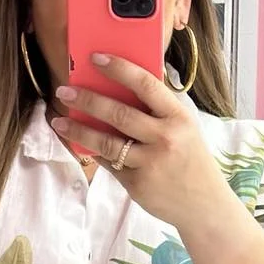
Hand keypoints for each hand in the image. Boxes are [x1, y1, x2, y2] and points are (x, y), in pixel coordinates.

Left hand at [51, 54, 224, 228]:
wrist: (204, 205)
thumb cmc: (190, 159)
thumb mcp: (184, 128)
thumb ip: (158, 110)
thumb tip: (120, 88)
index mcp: (177, 116)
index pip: (145, 84)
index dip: (119, 69)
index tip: (95, 58)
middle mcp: (164, 138)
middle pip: (118, 113)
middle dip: (87, 100)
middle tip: (64, 91)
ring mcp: (149, 163)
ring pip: (106, 142)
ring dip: (78, 130)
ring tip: (59, 121)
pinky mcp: (137, 184)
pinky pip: (109, 163)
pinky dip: (93, 152)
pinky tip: (80, 144)